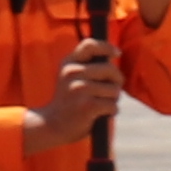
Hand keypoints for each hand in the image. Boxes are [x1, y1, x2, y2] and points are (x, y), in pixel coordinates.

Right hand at [22, 31, 119, 154]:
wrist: (53, 124)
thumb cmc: (70, 100)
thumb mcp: (72, 77)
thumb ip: (88, 66)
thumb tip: (115, 53)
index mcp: (68, 63)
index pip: (90, 45)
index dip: (107, 47)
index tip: (117, 53)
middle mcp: (72, 72)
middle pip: (110, 70)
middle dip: (117, 82)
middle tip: (110, 91)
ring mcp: (79, 88)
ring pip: (114, 90)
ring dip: (113, 99)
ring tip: (100, 104)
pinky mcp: (87, 105)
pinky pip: (113, 105)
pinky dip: (112, 111)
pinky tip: (101, 114)